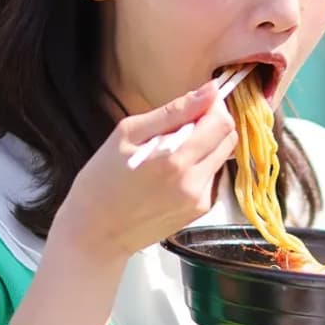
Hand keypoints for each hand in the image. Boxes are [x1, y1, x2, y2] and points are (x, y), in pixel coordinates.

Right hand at [51, 82, 237, 264]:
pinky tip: (172, 173)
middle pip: (228, 139)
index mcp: (175, 159)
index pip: (221, 122)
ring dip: (205, 146)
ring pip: (221, 157)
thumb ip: (173, 112)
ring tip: (170, 153)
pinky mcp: (199, 212)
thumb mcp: (128, 134)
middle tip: (182, 125)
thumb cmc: (101, 181)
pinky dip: (199, 167)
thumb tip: (209, 91)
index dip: (213, 106)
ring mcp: (199, 200)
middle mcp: (194, 182)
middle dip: (212, 124)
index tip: (197, 104)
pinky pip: (212, 178)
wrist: (96, 233)